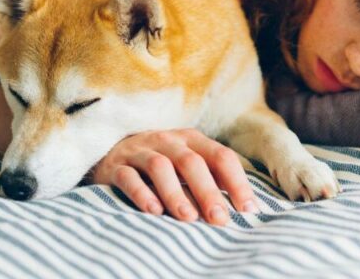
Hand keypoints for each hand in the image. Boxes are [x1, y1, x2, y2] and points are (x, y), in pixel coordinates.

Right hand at [89, 128, 258, 225]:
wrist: (111, 154)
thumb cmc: (161, 164)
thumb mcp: (188, 164)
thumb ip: (213, 179)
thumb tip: (249, 208)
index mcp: (192, 140)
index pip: (220, 156)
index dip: (237, 182)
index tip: (248, 209)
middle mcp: (167, 141)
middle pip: (191, 162)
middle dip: (207, 191)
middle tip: (219, 219)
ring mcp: (140, 151)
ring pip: (160, 167)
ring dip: (176, 193)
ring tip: (187, 218)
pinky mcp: (116, 166)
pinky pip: (128, 177)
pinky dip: (141, 194)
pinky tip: (154, 212)